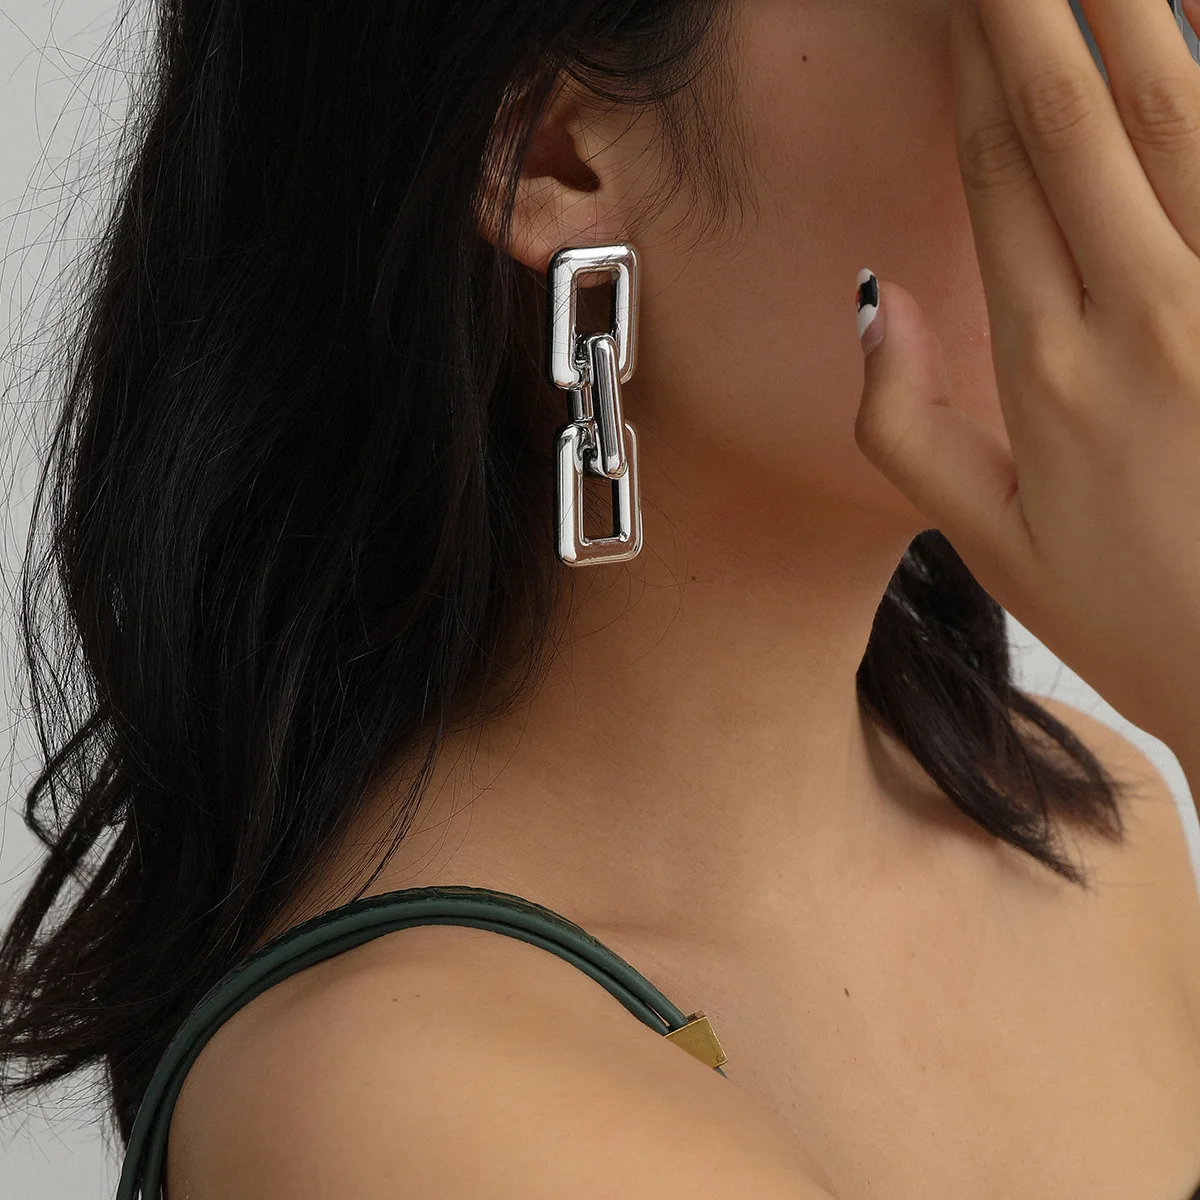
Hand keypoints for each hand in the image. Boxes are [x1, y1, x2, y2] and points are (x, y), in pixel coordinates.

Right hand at [853, 0, 1199, 757]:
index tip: (961, 6)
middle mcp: (1144, 317)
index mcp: (1049, 369)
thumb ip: (906, 427)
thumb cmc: (1142, 620)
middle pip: (1080, 117)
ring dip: (1139, 16)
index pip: (999, 182)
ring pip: (1183, 115)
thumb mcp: (992, 547)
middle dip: (1038, 8)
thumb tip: (875, 307)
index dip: (974, 76)